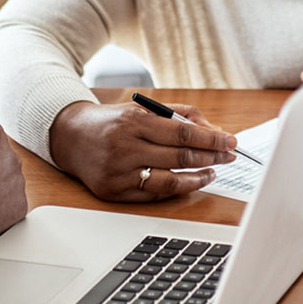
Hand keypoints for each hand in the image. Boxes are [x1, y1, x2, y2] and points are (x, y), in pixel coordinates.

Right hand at [49, 100, 237, 201]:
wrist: (71, 138)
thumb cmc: (113, 122)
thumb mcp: (141, 109)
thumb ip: (177, 115)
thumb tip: (213, 130)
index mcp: (133, 120)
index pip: (182, 132)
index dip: (211, 138)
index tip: (230, 141)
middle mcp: (125, 146)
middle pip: (180, 156)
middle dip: (212, 156)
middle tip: (230, 155)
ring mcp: (119, 172)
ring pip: (170, 180)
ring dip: (199, 177)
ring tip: (213, 171)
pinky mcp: (114, 192)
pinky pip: (154, 194)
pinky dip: (177, 188)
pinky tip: (190, 181)